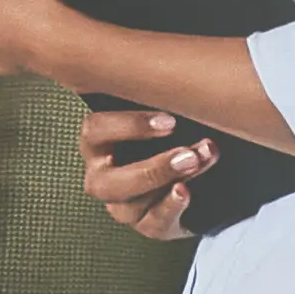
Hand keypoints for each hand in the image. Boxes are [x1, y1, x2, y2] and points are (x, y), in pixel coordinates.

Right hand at [76, 105, 218, 245]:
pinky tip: (187, 192)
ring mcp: (122, 205)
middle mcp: (102, 177)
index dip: (129, 126)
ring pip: (132, 204)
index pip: (95, 131)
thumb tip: (172, 68)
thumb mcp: (159, 114)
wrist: (200, 169)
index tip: (170, 120)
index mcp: (97, 143)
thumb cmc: (171, 131)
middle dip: (152, 167)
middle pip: (107, 182)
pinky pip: (153, 223)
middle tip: (188, 154)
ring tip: (199, 163)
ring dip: (169, 181)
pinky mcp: (148, 225)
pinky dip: (171, 207)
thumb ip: (155, 97)